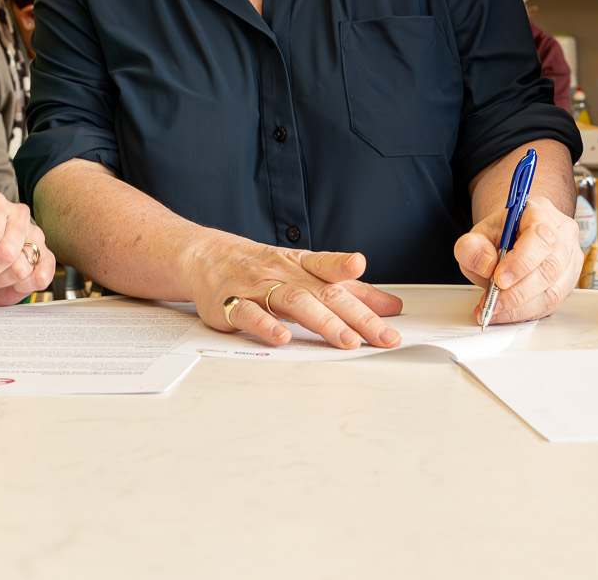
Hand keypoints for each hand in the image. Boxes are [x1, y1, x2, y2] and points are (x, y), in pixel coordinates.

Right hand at [183, 236, 402, 349]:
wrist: (207, 257)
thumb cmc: (263, 268)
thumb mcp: (306, 273)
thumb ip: (350, 291)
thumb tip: (391, 306)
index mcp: (302, 265)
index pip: (329, 266)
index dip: (347, 267)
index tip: (364, 269)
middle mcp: (283, 274)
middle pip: (323, 292)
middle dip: (356, 315)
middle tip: (382, 335)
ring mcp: (257, 288)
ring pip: (292, 302)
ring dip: (322, 322)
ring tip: (346, 340)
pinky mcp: (231, 305)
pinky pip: (249, 314)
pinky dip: (266, 326)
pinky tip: (282, 338)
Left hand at [454, 194, 579, 324]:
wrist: (513, 239)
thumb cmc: (500, 235)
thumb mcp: (477, 234)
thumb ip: (471, 246)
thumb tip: (486, 263)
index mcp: (540, 212)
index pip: (541, 236)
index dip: (521, 262)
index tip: (499, 279)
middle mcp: (562, 234)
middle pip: (550, 268)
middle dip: (517, 292)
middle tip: (492, 302)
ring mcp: (570, 259)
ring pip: (554, 291)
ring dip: (520, 307)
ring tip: (495, 309)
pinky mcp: (569, 282)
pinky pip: (552, 304)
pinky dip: (526, 313)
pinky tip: (506, 313)